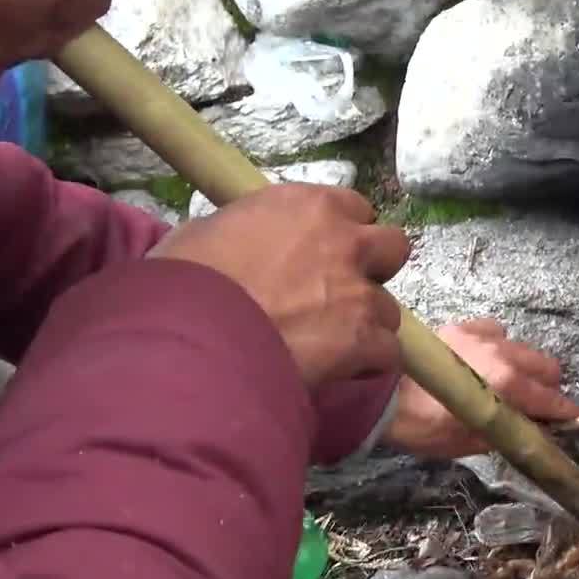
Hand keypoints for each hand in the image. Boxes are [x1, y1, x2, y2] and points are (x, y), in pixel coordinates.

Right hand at [147, 184, 410, 389]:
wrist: (191, 335)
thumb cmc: (185, 278)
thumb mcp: (209, 231)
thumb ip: (251, 232)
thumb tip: (248, 245)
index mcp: (309, 206)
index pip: (356, 208)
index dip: (344, 234)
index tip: (325, 253)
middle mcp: (344, 242)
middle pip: (392, 249)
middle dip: (373, 270)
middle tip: (340, 293)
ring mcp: (357, 293)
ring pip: (389, 309)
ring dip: (367, 324)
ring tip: (332, 345)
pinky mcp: (361, 340)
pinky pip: (387, 352)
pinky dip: (368, 364)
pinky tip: (341, 372)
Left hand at [386, 319, 578, 459]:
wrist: (377, 393)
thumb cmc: (420, 425)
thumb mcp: (465, 443)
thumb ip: (504, 436)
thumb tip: (530, 433)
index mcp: (506, 386)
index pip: (552, 400)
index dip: (566, 413)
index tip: (574, 422)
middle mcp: (502, 355)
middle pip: (549, 367)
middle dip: (549, 388)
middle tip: (536, 408)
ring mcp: (482, 336)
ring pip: (525, 347)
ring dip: (526, 367)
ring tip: (509, 385)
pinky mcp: (462, 326)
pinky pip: (496, 331)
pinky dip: (499, 345)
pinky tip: (485, 359)